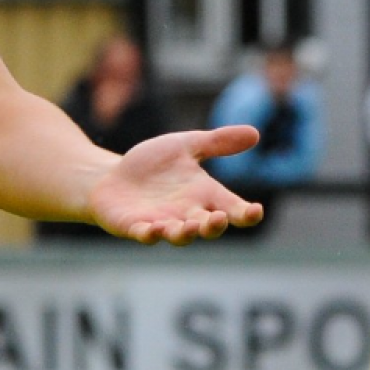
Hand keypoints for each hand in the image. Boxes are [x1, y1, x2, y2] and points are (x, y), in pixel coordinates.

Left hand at [88, 126, 264, 244]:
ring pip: (179, 235)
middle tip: (219, 218)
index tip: (256, 211)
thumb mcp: (185, 146)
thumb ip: (216, 142)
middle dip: (214, 226)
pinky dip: (150, 234)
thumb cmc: (153, 165)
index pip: (231, 208)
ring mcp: (162, 223)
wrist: (113, 177)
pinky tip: (153, 229)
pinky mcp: (135, 227)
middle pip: (207, 227)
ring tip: (190, 227)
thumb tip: (255, 133)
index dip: (245, 213)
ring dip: (185, 234)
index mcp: (204, 195)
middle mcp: (187, 214)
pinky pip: (145, 235)